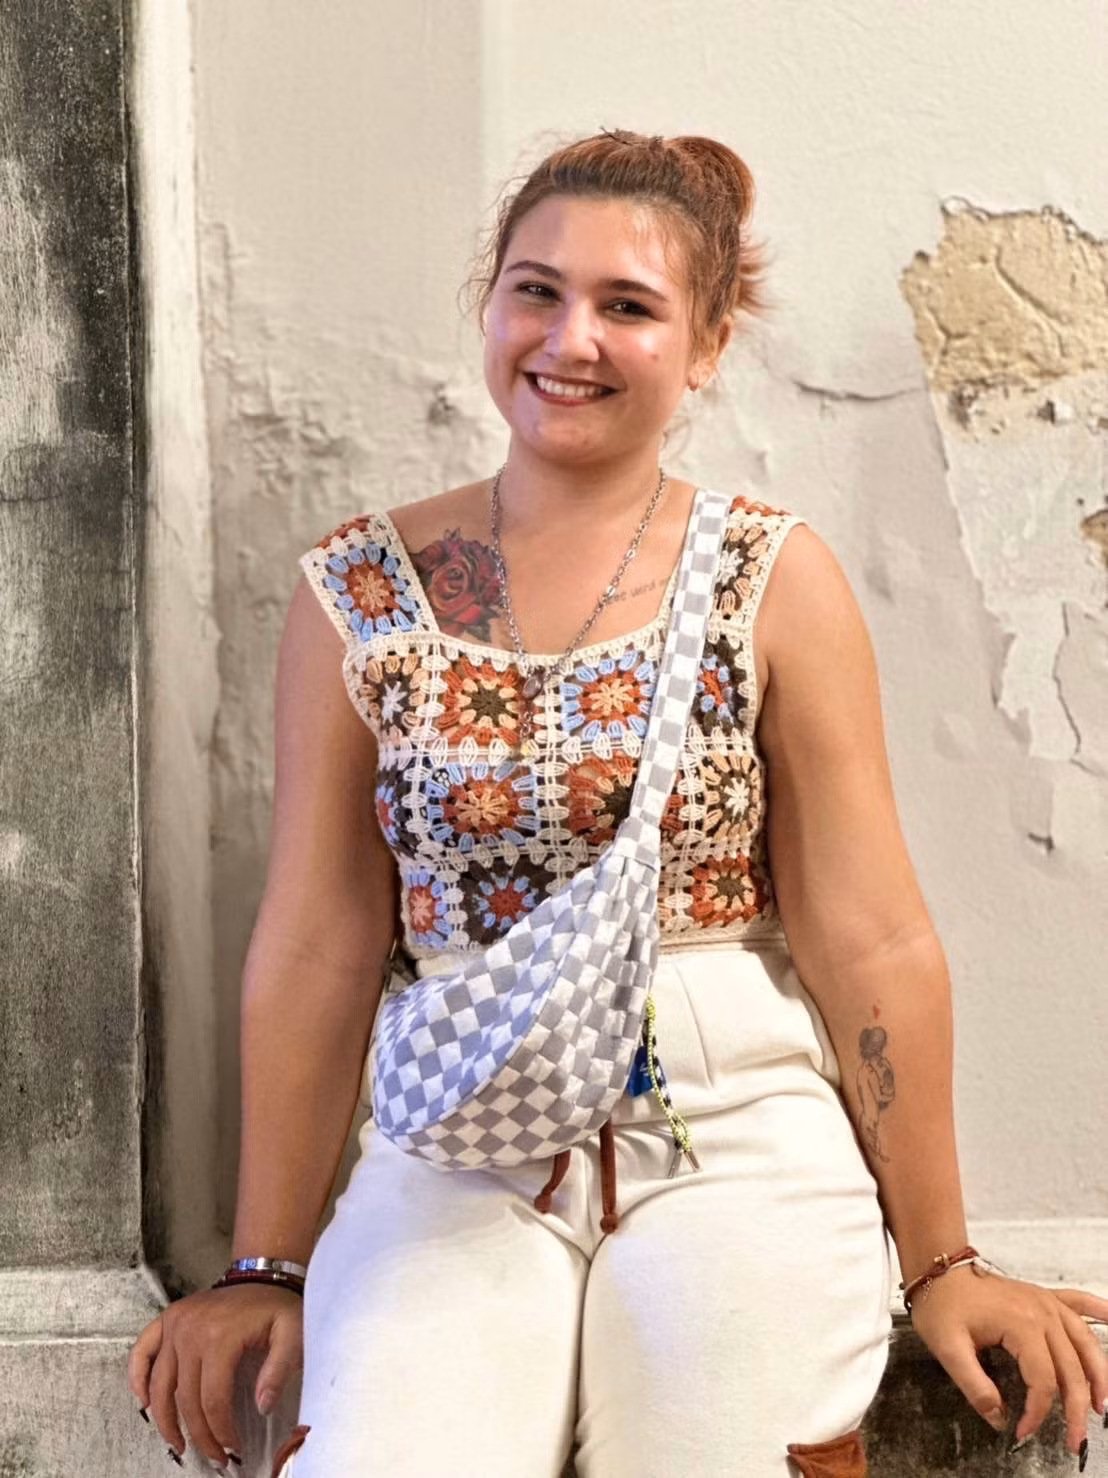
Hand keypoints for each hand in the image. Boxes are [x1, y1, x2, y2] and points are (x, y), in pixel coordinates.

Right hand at [128, 1283, 302, 1465]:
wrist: (264, 1275)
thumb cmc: (278, 1307)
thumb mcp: (293, 1332)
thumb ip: (280, 1369)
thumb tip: (261, 1406)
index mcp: (220, 1335)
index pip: (212, 1399)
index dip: (220, 1430)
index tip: (232, 1449)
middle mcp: (190, 1330)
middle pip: (185, 1398)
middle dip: (199, 1435)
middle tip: (214, 1457)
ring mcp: (175, 1323)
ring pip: (159, 1384)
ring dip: (164, 1420)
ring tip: (178, 1444)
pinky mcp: (167, 1318)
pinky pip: (142, 1352)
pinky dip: (136, 1378)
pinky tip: (144, 1404)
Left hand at [910, 1263, 1107, 1454]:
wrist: (937, 1269)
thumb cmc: (941, 1306)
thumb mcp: (947, 1349)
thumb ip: (974, 1386)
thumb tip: (999, 1418)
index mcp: (1022, 1324)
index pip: (1043, 1380)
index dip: (1037, 1412)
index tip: (1022, 1432)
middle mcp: (1043, 1311)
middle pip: (1072, 1368)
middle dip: (1076, 1409)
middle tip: (1075, 1440)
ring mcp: (1046, 1301)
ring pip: (1085, 1342)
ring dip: (1098, 1374)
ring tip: (1102, 1406)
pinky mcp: (1043, 1296)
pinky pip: (1078, 1301)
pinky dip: (1099, 1309)